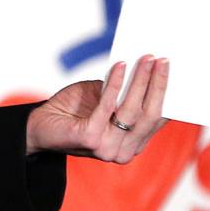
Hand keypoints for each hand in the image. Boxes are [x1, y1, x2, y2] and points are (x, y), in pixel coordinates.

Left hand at [26, 55, 168, 163]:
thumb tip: (145, 67)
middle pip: (149, 115)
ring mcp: (107, 147)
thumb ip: (124, 93)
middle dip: (158, 85)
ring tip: (145, 59)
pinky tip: (120, 66)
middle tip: (162, 60)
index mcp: (132, 145)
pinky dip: (115, 83)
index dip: (166, 95)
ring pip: (132, 110)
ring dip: (140, 81)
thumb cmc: (73, 110)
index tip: (171, 71)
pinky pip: (108, 105)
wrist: (38, 126)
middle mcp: (123, 151)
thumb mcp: (103, 100)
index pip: (157, 119)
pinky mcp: (90, 138)